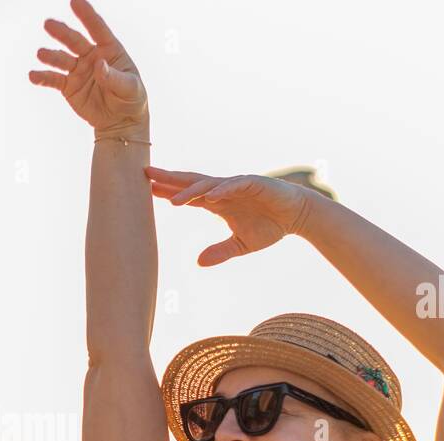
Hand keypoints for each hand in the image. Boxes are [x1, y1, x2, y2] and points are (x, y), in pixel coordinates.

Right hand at [28, 0, 148, 136]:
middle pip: (74, 41)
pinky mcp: (69, 86)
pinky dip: (43, 77)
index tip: (75, 1)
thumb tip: (98, 64)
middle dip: (62, 32)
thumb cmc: (130, 99)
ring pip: (62, 59)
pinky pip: (53, 80)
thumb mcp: (130, 88)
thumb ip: (114, 77)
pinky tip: (33, 75)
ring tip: (41, 53)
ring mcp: (78, 70)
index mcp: (109, 50)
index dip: (86, 15)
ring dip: (51, 56)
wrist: (120, 121)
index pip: (97, 29)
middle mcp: (91, 56)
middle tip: (49, 24)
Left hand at [144, 167, 322, 265]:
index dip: (168, 191)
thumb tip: (199, 262)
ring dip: (190, 191)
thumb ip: (220, 252)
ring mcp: (238, 185)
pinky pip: (235, 185)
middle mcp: (223, 190)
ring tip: (173, 200)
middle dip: (169, 179)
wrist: (297, 216)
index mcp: (218, 202)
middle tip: (146, 175)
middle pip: (191, 182)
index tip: (148, 190)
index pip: (188, 194)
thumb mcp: (241, 245)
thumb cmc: (270, 226)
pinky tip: (208, 196)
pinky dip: (222, 190)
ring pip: (209, 184)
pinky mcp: (255, 184)